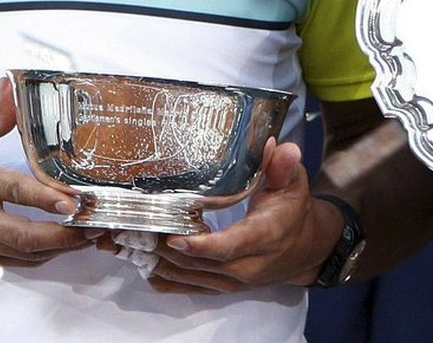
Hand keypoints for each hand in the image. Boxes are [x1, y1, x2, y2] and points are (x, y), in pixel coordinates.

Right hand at [0, 77, 97, 263]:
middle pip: (22, 235)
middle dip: (63, 234)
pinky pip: (14, 261)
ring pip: (22, 253)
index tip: (73, 200)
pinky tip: (65, 245)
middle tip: (95, 224)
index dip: (44, 198)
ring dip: (60, 248)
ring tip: (91, 235)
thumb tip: (12, 86)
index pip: (11, 190)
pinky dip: (43, 256)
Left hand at [124, 138, 332, 293]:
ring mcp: (232, 281)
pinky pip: (188, 287)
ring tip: (128, 241)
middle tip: (135, 228)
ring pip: (188, 276)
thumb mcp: (293, 184)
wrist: (304, 250)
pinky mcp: (222, 287)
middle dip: (165, 247)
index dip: (201, 245)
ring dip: (157, 261)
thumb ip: (282, 166)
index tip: (175, 236)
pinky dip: (164, 277)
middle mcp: (247, 265)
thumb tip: (278, 146)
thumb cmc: (293, 212)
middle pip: (200, 263)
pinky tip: (142, 262)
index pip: (230, 247)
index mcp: (264, 237)